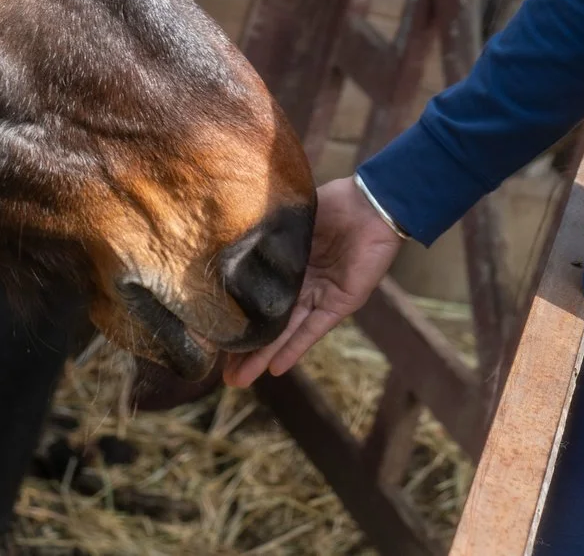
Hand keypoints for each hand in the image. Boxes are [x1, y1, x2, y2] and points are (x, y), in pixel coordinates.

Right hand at [222, 175, 402, 386]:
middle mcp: (303, 285)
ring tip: (238, 381)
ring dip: (265, 356)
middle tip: (223, 376)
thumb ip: (267, 232)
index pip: (258, 297)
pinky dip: (295, 348)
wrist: (372, 204)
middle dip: (247, 350)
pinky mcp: (341, 303)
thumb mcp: (292, 218)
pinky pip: (314, 329)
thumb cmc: (335, 203)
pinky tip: (275, 369)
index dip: (238, 318)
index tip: (211, 337)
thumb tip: (225, 235)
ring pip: (287, 332)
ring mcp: (320, 296)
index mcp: (289, 264)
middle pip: (271, 323)